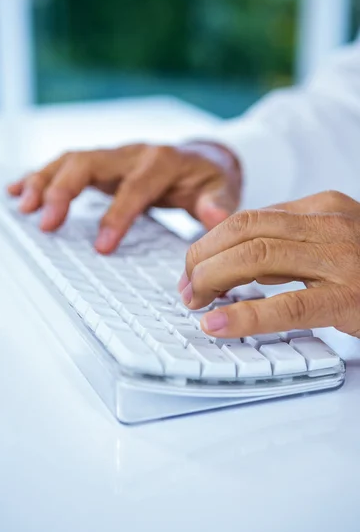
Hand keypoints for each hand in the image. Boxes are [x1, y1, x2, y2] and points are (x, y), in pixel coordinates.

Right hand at [7, 141, 240, 253]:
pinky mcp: (103, 165)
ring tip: (23, 205)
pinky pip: (67, 165)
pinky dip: (41, 176)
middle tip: (46, 222)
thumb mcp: (223, 189)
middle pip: (90, 162)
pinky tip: (19, 190)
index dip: (116, 215)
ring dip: (44, 180)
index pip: (134, 187)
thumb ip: (218, 203)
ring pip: (72, 160)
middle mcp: (133, 154)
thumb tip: (214, 216)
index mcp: (162, 162)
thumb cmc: (209, 178)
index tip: (102, 246)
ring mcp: (115, 157)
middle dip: (64, 190)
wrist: (203, 158)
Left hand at [179, 190, 359, 338]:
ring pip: (256, 257)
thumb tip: (235, 256)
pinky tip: (217, 323)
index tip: (193, 267)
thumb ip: (289, 241)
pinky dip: (245, 316)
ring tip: (195, 300)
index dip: (209, 243)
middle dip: (203, 257)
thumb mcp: (334, 238)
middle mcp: (329, 224)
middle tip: (187, 286)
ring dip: (213, 279)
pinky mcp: (348, 298)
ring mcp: (339, 259)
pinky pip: (288, 304)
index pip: (248, 218)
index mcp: (322, 208)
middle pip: (244, 231)